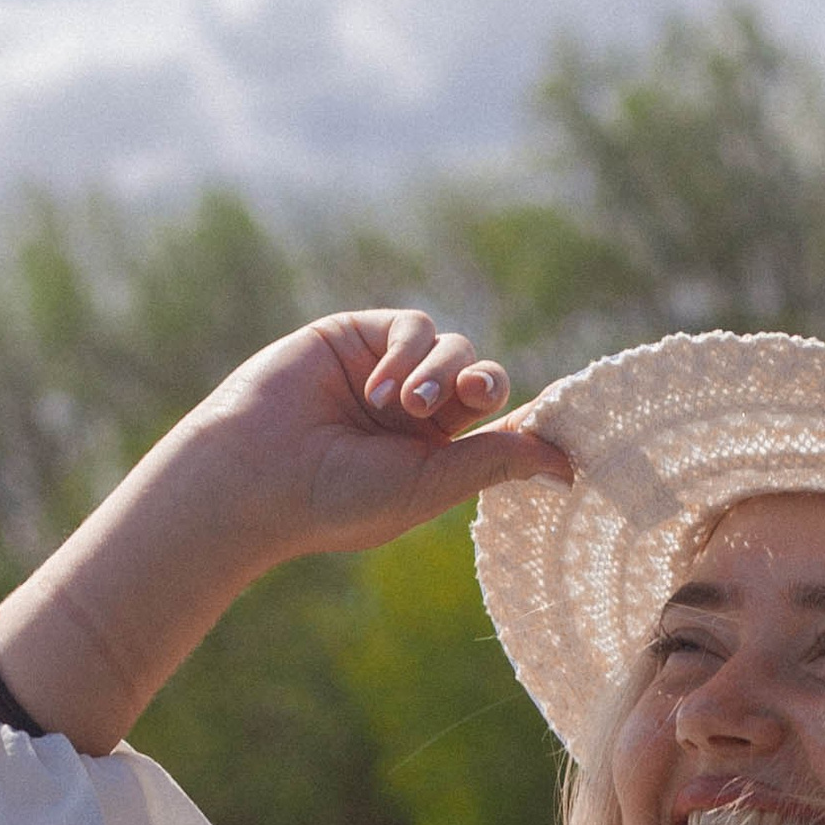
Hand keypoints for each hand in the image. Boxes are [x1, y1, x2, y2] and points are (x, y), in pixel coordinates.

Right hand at [189, 308, 573, 570]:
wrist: (255, 473)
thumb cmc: (338, 497)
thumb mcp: (431, 484)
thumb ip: (497, 461)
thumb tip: (569, 466)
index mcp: (434, 455)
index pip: (498, 424)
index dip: (526, 418)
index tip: (556, 425)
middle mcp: (414, 411)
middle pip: (482, 377)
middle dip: (484, 385)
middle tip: (469, 400)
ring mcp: (386, 370)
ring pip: (453, 347)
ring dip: (440, 373)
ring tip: (401, 407)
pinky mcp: (357, 335)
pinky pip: (413, 327)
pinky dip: (408, 353)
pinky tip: (379, 390)